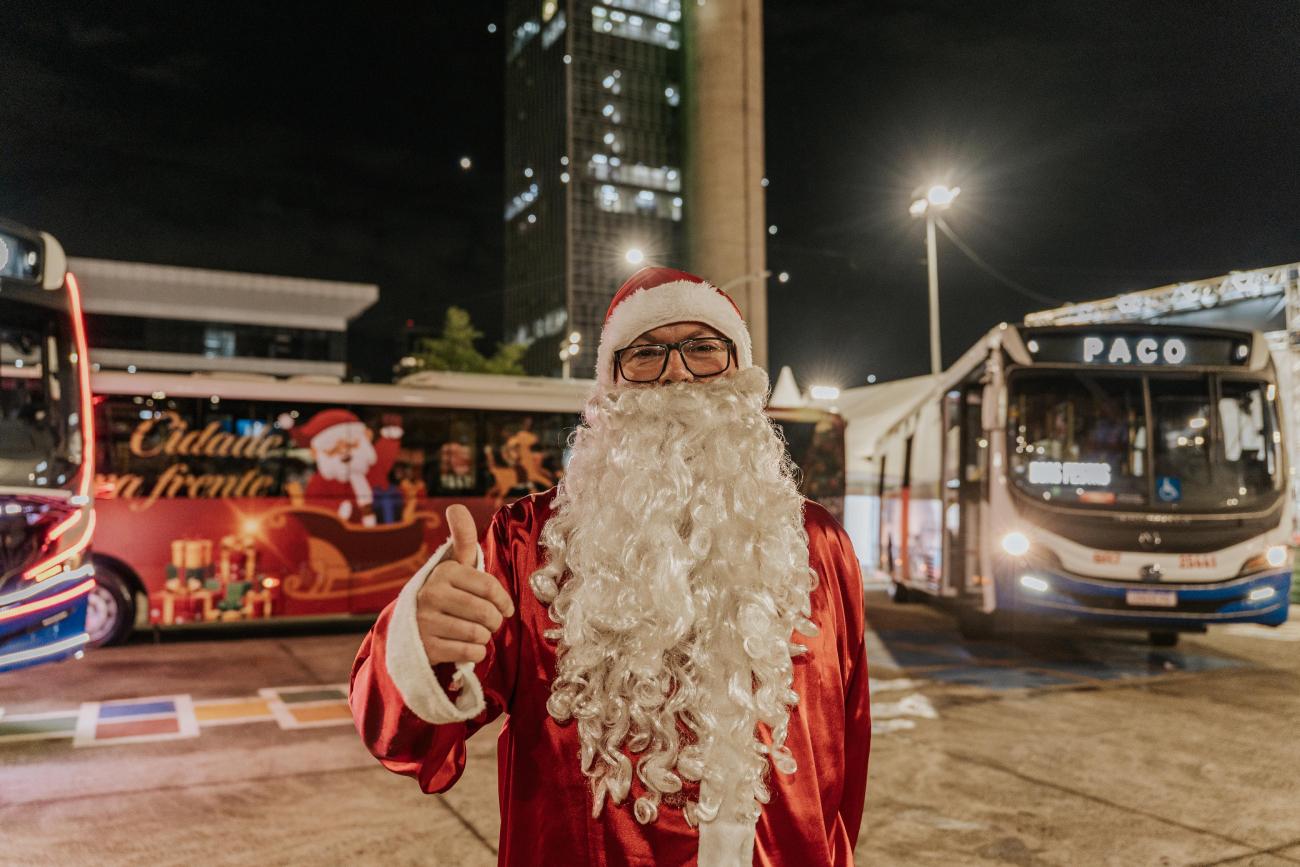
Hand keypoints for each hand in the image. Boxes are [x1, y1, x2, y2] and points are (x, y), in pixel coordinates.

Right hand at [416, 504, 514, 665]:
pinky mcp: (426, 646)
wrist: (411, 627)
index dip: (504, 601)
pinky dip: (475, 652)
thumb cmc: (446, 592)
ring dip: (484, 637)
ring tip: (476, 632)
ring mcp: (426, 621)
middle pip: (487, 613)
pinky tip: (466, 646)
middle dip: (495, 622)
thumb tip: (456, 506)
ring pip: (479, 634)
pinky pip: (469, 652)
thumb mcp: (454, 566)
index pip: (490, 587)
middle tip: (489, 623)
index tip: (504, 607)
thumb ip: (462, 538)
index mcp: (445, 571)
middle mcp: (432, 593)